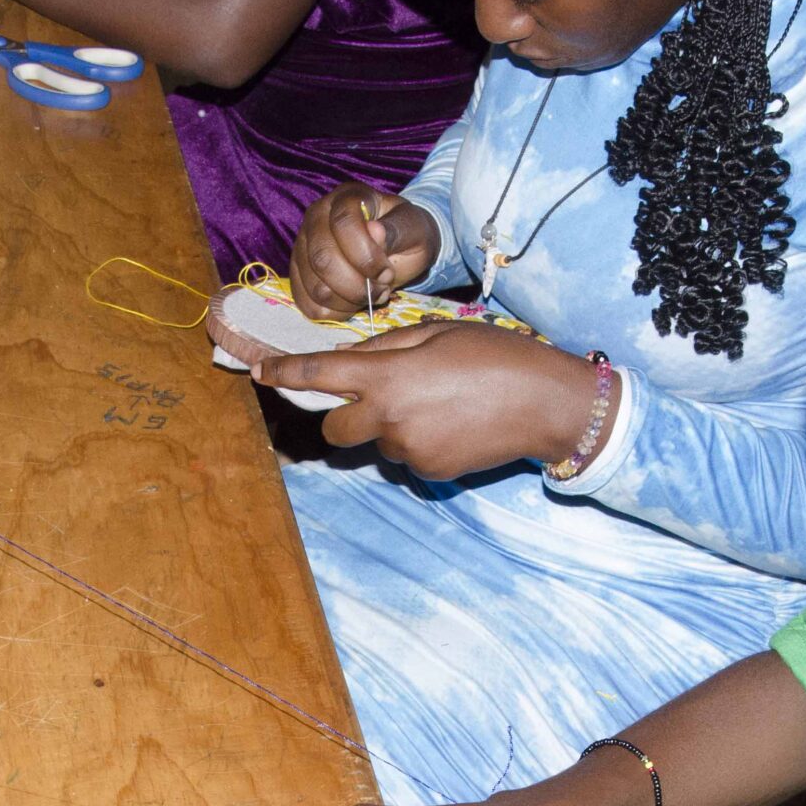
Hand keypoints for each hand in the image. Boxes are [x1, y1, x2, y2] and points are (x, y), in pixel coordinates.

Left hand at [256, 321, 607, 481]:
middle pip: (335, 429)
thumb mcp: (439, 333)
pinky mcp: (429, 473)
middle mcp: (390, 419)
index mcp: (389, 376)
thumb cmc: (496, 357)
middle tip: (369, 395)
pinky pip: (407, 456)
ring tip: (439, 403)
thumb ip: (389, 345)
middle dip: (341, 414)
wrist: (545, 405)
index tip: (259, 372)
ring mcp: (409, 452)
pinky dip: (418, 440)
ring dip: (390, 424)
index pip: (321, 374)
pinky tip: (452, 424)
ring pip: (377, 441)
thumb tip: (353, 357)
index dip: (286, 373)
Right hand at [290, 185, 439, 319]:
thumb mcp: (414, 229)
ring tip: (370, 294)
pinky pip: (308, 304)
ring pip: (316, 287)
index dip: (366, 256)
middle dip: (357, 285)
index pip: (344, 224)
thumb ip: (397, 230)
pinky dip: (335, 313)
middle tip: (381, 287)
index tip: (387, 271)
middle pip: (323, 259)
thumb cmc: (405, 236)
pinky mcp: (298, 275)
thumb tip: (375, 232)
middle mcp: (316, 217)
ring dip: (349, 301)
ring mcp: (302, 247)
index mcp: (347, 198)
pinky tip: (353, 303)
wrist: (396, 250)